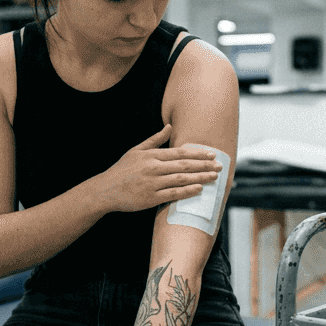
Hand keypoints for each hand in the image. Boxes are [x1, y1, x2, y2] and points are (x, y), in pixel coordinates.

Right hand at [91, 124, 221, 212]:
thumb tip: (170, 126)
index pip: (179, 153)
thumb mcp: (136, 150)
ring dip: (200, 177)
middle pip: (184, 166)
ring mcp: (152, 183)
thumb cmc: (121, 170)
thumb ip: (154, 140)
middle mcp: (153, 168)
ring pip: (181, 179)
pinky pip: (173, 194)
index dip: (197, 154)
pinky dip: (187, 191)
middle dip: (204, 165)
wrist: (105, 190)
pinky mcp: (150, 198)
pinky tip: (199, 189)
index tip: (211, 154)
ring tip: (214, 177)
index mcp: (151, 155)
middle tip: (219, 165)